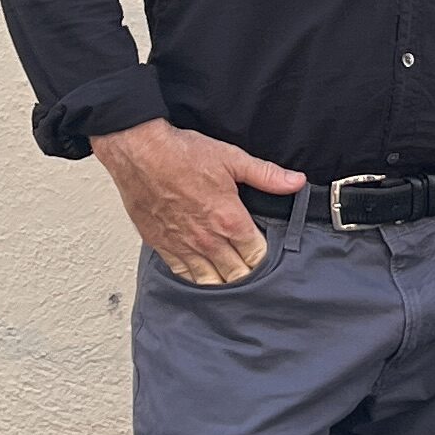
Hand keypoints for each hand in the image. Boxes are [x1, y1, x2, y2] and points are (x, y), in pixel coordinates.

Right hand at [94, 118, 305, 285]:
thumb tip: (295, 182)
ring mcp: (183, 246)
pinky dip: (195, 277)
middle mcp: (207, 239)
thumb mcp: (232, 158)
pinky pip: (183, 274)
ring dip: (222, 279)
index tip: (266, 251)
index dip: (265, 257)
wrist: (139, 153)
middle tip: (249, 263)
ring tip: (229, 272)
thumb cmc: (181, 154)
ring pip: (210, 281)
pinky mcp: (161, 245)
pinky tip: (202, 272)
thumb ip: (266, 175)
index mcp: (229, 220)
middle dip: (246, 272)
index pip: (257, 257)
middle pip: (236, 275)